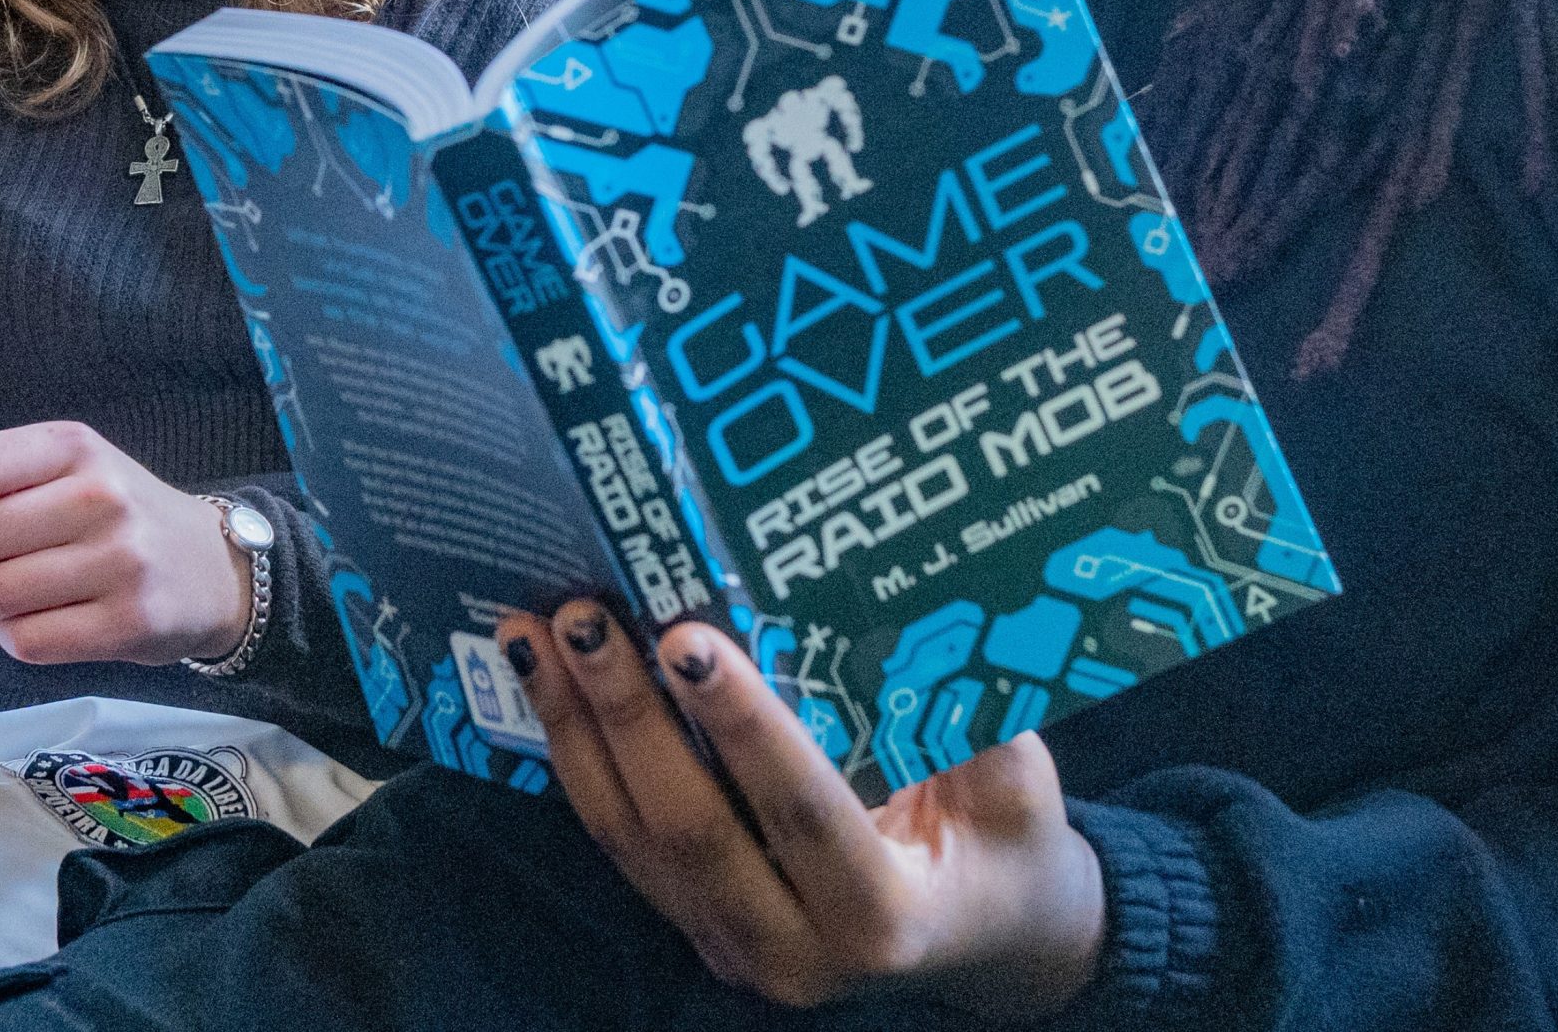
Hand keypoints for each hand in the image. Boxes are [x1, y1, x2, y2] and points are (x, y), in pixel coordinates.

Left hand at [0, 422, 252, 666]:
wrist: (213, 568)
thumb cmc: (122, 515)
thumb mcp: (76, 466)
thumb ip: (5, 472)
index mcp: (74, 446)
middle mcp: (99, 496)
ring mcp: (118, 560)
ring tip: (12, 596)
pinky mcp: (128, 622)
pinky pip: (25, 641)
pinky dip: (17, 638)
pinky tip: (42, 623)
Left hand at [500, 604, 1103, 1021]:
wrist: (988, 941)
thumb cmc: (1008, 847)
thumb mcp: (1024, 794)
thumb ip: (979, 721)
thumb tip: (925, 607)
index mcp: (885, 916)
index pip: (801, 814)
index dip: (742, 728)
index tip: (687, 640)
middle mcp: (796, 950)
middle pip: (689, 829)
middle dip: (628, 716)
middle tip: (586, 615)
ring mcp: (732, 947)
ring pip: (631, 838)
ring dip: (574, 727)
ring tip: (533, 630)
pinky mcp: (692, 926)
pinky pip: (618, 842)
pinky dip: (574, 754)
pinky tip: (542, 677)